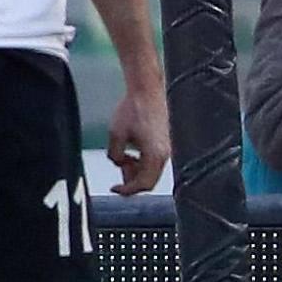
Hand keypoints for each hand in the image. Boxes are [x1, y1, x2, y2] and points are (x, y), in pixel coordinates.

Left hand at [108, 79, 171, 194]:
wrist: (147, 91)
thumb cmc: (133, 109)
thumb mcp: (115, 134)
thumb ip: (114, 155)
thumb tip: (118, 163)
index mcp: (155, 154)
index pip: (144, 183)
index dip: (128, 190)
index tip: (116, 190)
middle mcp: (165, 153)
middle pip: (149, 179)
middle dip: (131, 178)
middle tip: (118, 168)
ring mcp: (167, 148)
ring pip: (152, 170)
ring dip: (135, 168)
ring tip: (123, 156)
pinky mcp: (166, 142)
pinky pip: (154, 159)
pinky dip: (142, 160)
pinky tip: (131, 150)